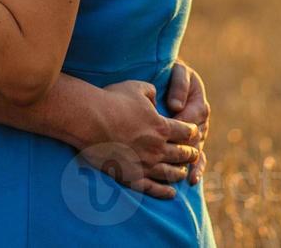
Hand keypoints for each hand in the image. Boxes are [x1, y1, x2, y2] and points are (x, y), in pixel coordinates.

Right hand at [79, 80, 201, 199]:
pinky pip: (153, 188)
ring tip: (183, 172)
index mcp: (161, 126)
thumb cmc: (111, 101)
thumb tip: (155, 96)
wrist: (88, 120)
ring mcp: (145, 164)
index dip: (192, 132)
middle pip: (182, 154)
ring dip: (180, 172)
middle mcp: (157, 148)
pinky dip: (165, 191)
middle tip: (192, 153)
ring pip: (171, 173)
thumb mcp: (136, 87)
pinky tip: (171, 193)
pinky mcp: (131, 177)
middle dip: (190, 153)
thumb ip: (151, 92)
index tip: (192, 132)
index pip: (187, 132)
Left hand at [164, 60, 210, 185]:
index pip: (192, 118)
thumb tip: (176, 106)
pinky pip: (197, 158)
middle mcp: (201, 122)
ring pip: (197, 151)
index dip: (181, 126)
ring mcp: (198, 134)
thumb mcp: (178, 73)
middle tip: (173, 161)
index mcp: (199, 104)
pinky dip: (196, 169)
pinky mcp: (192, 143)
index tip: (168, 132)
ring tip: (188, 178)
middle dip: (185, 149)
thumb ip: (179, 86)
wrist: (170, 77)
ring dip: (193, 164)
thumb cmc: (172, 73)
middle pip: (195, 139)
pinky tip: (192, 180)